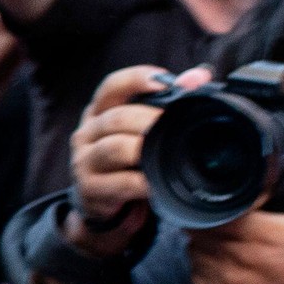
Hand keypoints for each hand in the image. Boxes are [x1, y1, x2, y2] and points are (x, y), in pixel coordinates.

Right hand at [66, 62, 186, 245]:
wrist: (102, 208)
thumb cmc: (126, 162)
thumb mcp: (138, 131)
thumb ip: (165, 102)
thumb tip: (199, 76)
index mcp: (99, 112)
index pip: (112, 87)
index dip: (136, 80)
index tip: (164, 82)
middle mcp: (87, 133)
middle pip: (116, 118)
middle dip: (149, 120)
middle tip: (175, 124)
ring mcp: (84, 161)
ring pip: (114, 148)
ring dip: (143, 149)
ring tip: (166, 152)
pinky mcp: (90, 189)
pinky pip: (119, 183)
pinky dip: (141, 183)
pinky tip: (156, 184)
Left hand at [184, 158, 283, 283]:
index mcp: (257, 232)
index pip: (211, 213)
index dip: (208, 208)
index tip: (214, 206)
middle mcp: (237, 255)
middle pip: (198, 232)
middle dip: (204, 225)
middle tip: (217, 223)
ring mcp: (227, 279)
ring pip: (194, 253)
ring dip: (202, 246)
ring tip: (220, 245)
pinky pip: (197, 276)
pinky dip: (203, 269)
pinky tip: (221, 266)